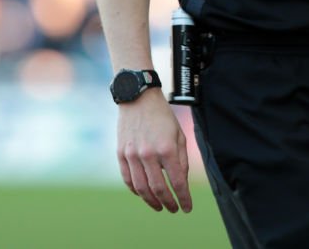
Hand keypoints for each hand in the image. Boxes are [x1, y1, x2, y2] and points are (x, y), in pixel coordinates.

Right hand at [117, 88, 192, 212]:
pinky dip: (136, 191)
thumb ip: (182, 159)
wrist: (138, 98)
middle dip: (168, 203)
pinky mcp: (121, 154)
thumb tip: (181, 182)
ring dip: (151, 201)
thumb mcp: (179, 134)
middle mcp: (148, 154)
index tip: (187, 208)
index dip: (184, 198)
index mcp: (167, 149)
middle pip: (159, 189)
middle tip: (174, 209)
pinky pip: (128, 179)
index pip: (177, 182)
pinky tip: (144, 194)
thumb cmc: (162, 116)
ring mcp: (132, 155)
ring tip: (159, 206)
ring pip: (141, 188)